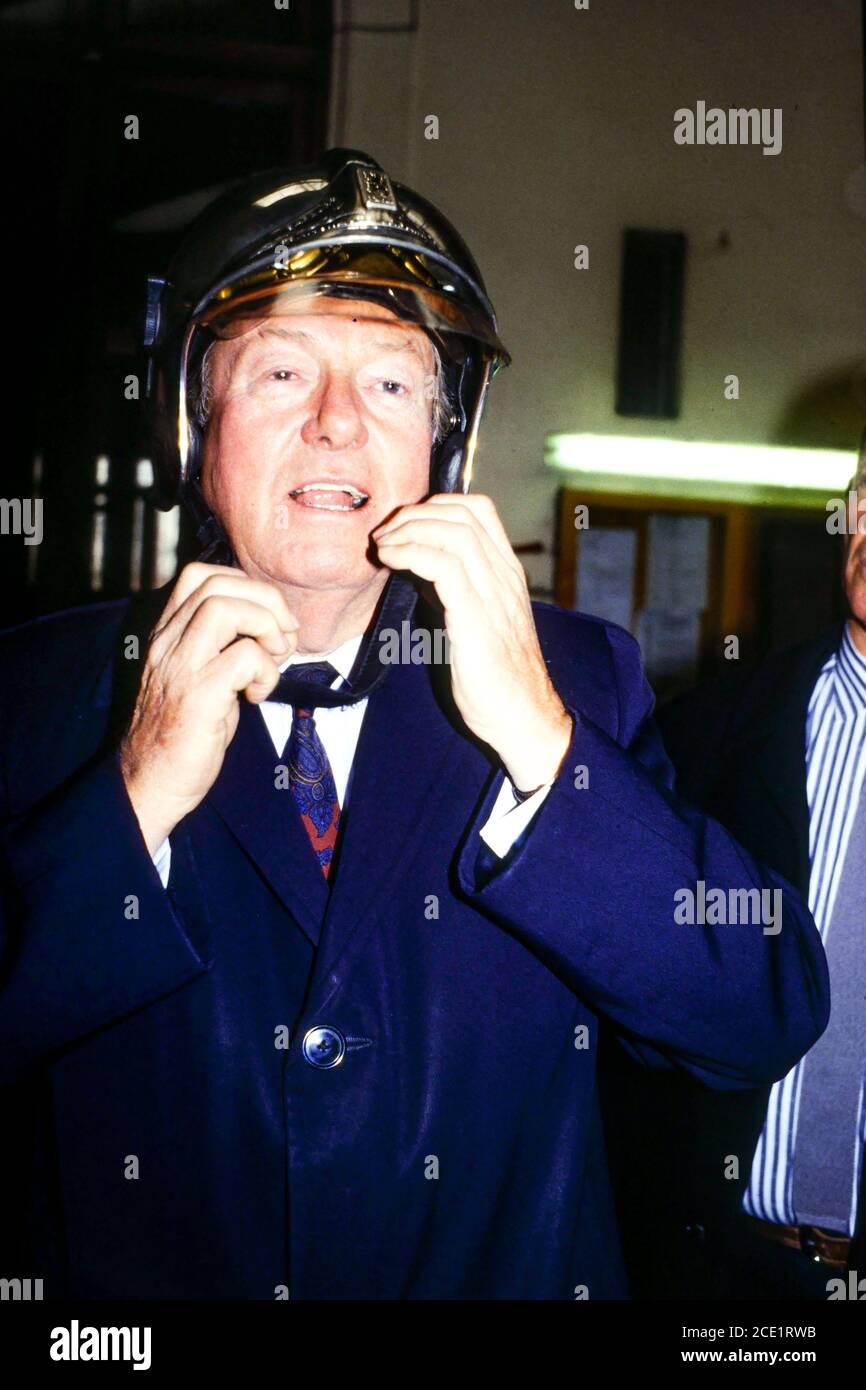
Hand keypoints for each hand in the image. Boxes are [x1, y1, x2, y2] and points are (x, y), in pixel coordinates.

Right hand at [120, 562, 297, 852]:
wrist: (149, 784)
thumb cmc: (182, 735)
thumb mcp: (198, 677)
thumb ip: (221, 647)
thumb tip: (271, 625)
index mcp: (166, 635)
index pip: (200, 575)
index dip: (245, 584)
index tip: (267, 617)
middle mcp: (167, 643)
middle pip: (217, 583)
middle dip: (266, 601)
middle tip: (283, 638)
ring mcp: (179, 667)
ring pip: (226, 608)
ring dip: (267, 628)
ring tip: (273, 660)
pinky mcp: (198, 697)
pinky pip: (245, 657)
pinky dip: (266, 671)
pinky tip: (258, 695)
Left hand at [372, 494, 572, 789]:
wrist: (523, 718)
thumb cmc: (497, 678)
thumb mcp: (476, 621)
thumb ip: (455, 591)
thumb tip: (417, 568)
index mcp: (507, 573)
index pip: (478, 510)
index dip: (435, 505)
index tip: (402, 526)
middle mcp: (505, 576)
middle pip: (462, 513)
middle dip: (414, 514)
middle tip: (384, 534)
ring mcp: (494, 595)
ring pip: (454, 532)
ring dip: (408, 530)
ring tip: (382, 546)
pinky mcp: (477, 619)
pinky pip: (444, 566)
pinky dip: (411, 553)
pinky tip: (391, 560)